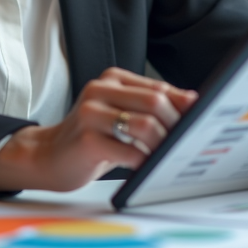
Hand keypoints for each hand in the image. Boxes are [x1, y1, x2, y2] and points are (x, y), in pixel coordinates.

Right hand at [0, 67, 197, 192]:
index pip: (160, 88)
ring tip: (164, 158)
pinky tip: (146, 168)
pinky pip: (128, 151)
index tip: (199, 123)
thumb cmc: (91, 137)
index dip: (183, 108)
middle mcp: (101, 89)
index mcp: (113, 79)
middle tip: (182, 146)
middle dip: (175, 126)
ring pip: (145, 124)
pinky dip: (144, 162)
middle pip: (156, 102)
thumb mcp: (121, 115)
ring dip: (162, 146)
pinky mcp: (86, 138)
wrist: (47, 156)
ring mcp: (91, 112)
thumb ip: (150, 106)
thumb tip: (193, 101)